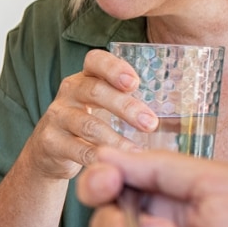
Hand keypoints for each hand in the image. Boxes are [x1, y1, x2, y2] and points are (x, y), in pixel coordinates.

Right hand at [23, 49, 156, 180]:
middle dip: (125, 106)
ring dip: (116, 139)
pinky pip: (77, 149)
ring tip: (137, 152)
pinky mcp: (50, 141)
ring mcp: (57, 116)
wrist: (49, 150)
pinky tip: (116, 165)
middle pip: (95, 91)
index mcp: (85, 77)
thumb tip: (178, 114)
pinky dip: (99, 158)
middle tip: (151, 123)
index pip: (95, 61)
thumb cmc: (88, 124)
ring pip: (87, 125)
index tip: (134, 83)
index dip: (114, 68)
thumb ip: (126, 101)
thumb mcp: (103, 106)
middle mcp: (69, 92)